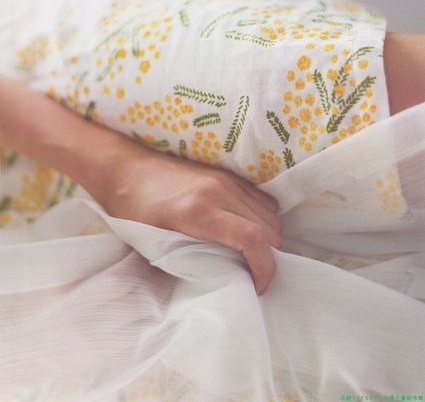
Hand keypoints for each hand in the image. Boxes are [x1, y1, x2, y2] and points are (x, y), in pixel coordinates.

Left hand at [101, 144, 282, 295]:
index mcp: (198, 212)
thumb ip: (184, 262)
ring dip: (267, 239)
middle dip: (267, 258)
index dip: (265, 268)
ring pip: (270, 215)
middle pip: (268, 229)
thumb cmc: (133, 209)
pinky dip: (263, 219)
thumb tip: (214, 285)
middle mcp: (218, 192)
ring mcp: (225, 179)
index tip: (257, 287)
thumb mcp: (152, 243)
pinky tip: (244, 230)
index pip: (252, 238)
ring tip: (247, 255)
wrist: (126, 168)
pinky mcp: (227, 174)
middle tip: (250, 275)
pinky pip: (263, 199)